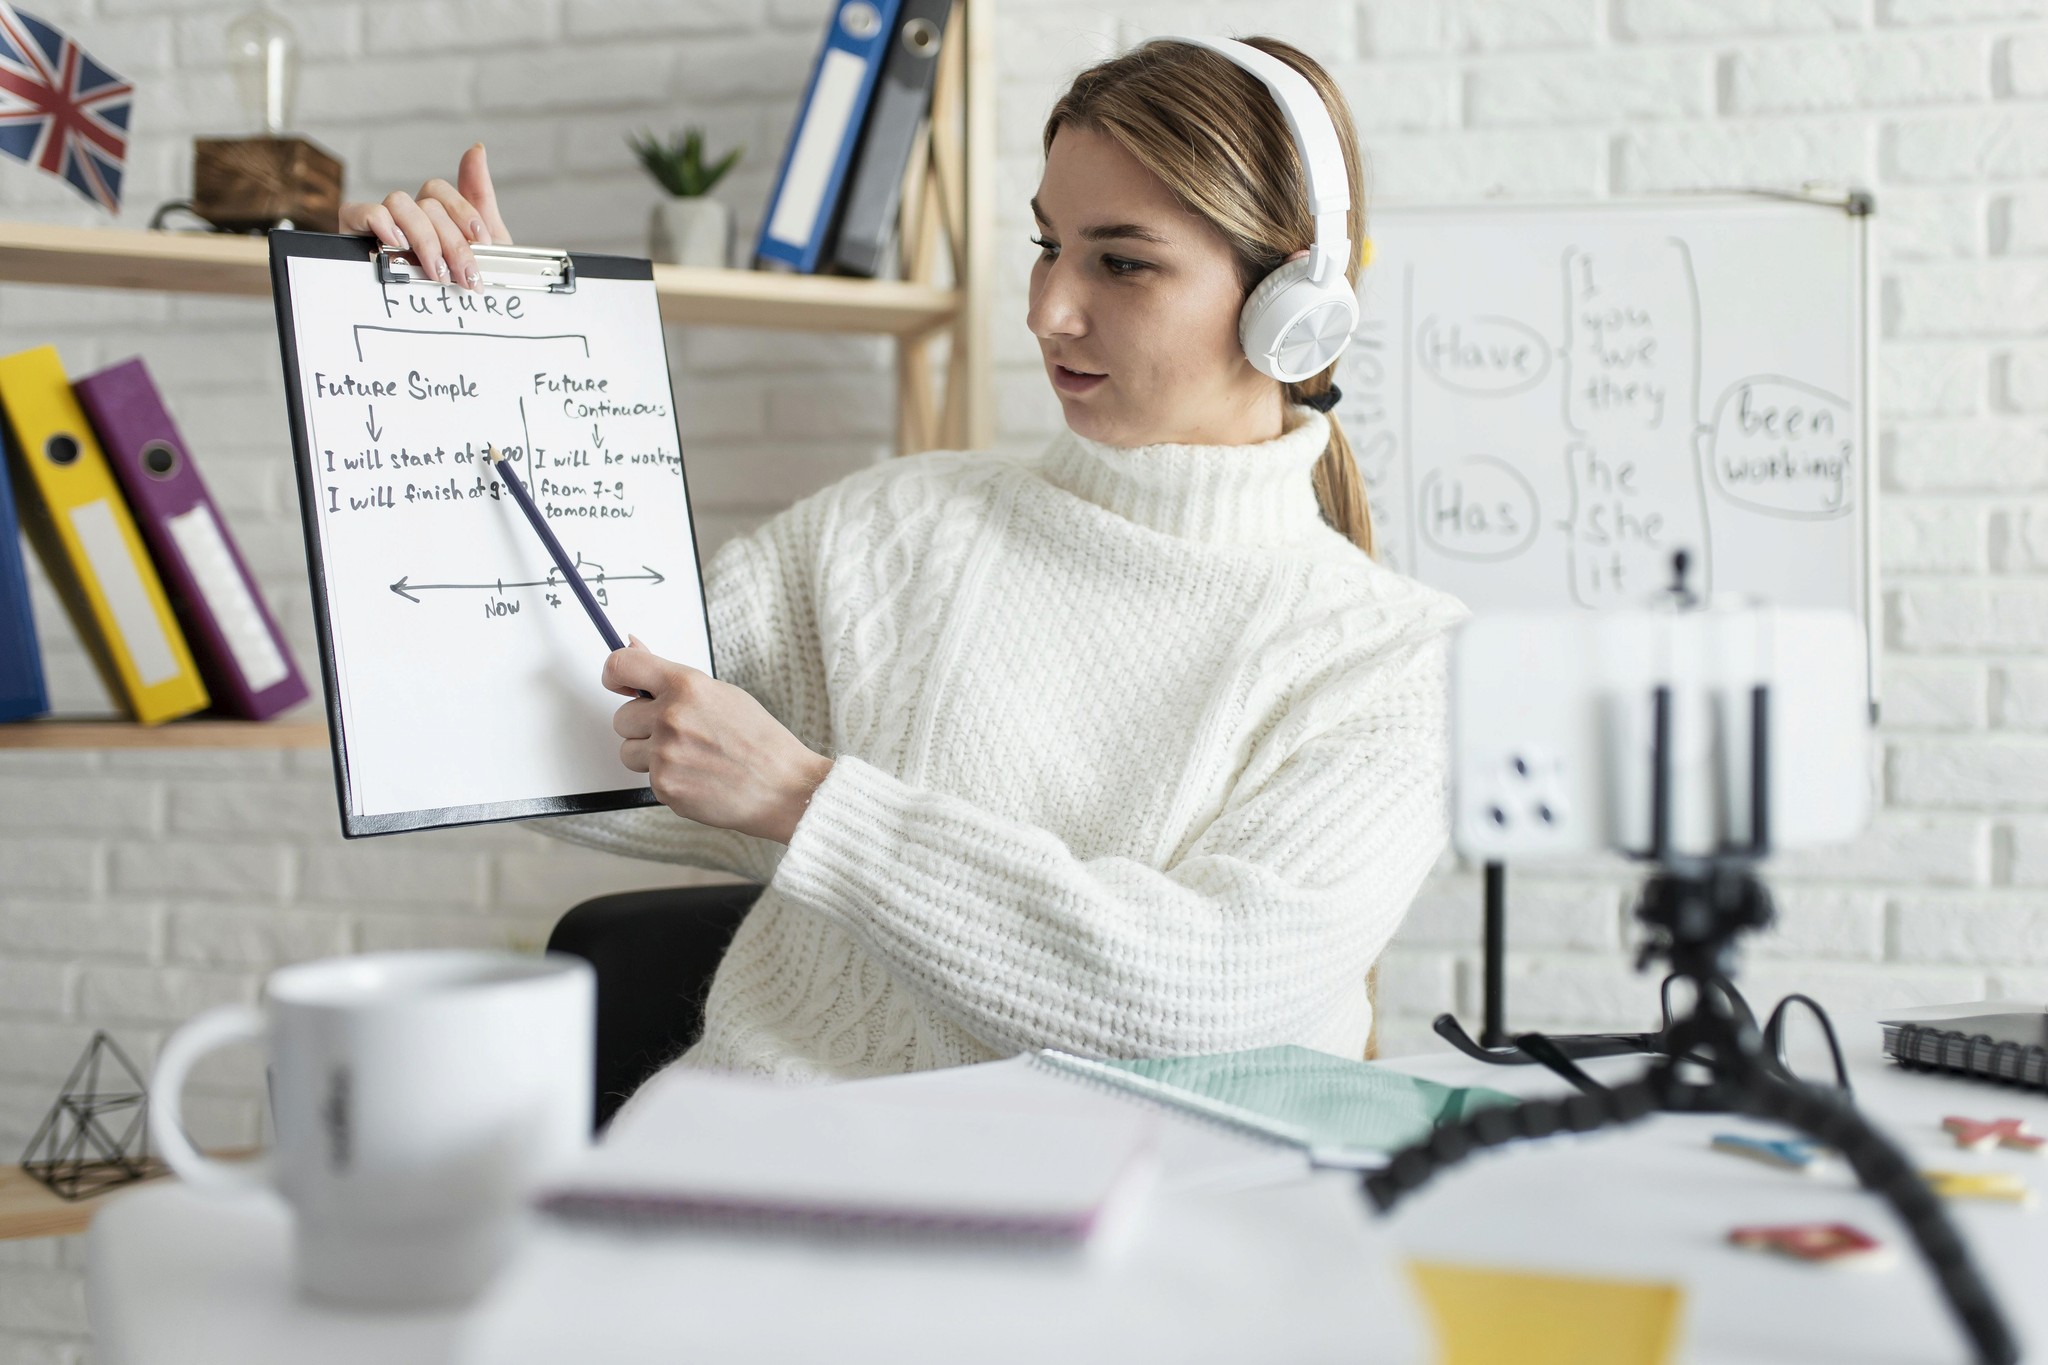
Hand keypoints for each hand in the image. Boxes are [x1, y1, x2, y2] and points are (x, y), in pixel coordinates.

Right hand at [337, 142, 512, 289]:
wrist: (459, 328)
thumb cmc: (462, 287)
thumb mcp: (487, 246)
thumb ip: (479, 198)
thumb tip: (476, 148)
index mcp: (433, 214)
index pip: (439, 190)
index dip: (463, 213)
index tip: (482, 243)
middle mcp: (405, 215)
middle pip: (426, 203)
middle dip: (451, 242)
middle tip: (464, 276)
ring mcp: (379, 224)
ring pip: (399, 203)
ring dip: (423, 238)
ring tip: (436, 271)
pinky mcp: (353, 235)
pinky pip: (359, 211)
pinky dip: (380, 221)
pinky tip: (397, 243)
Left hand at [604, 637, 833, 844]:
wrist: (784, 787)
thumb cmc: (759, 740)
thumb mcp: (721, 694)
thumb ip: (672, 677)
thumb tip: (633, 646)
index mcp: (686, 686)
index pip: (622, 666)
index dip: (613, 674)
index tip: (617, 683)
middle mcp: (671, 718)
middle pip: (621, 718)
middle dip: (642, 726)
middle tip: (679, 734)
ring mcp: (665, 755)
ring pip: (628, 752)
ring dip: (650, 755)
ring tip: (690, 758)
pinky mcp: (664, 787)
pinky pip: (648, 779)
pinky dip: (668, 779)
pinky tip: (698, 777)